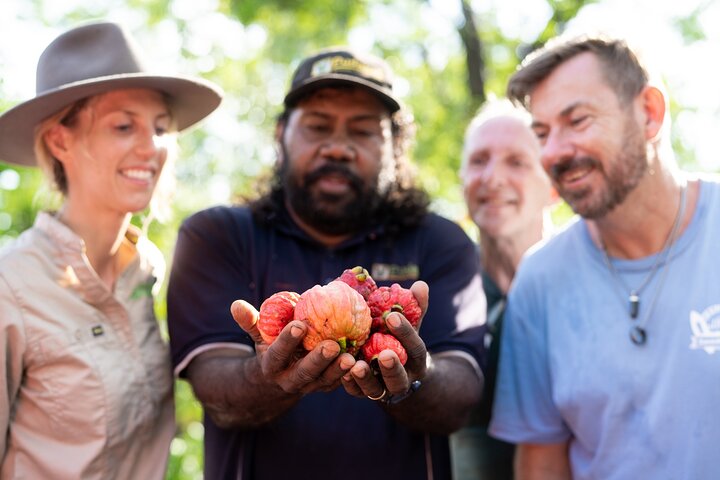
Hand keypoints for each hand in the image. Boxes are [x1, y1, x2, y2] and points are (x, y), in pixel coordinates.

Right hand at [231, 300, 356, 393]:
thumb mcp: (258, 336)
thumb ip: (250, 322)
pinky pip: (339, 383)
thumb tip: (235, 304)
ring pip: (324, 380)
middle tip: (331, 345)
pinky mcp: (325, 387)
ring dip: (338, 370)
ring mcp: (309, 386)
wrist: (276, 381)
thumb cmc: (269, 349)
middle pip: (304, 372)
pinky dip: (349, 375)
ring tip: (351, 357)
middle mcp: (290, 379)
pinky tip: (362, 362)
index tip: (298, 325)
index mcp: (271, 365)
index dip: (287, 341)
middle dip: (318, 360)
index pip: (278, 354)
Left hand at [341, 281, 429, 401]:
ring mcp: (383, 389)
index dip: (405, 332)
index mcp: (415, 360)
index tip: (393, 316)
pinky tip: (342, 373)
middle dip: (392, 367)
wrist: (397, 372)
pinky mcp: (364, 392)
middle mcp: (402, 378)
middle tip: (385, 354)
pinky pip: (357, 392)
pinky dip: (350, 384)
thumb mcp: (411, 325)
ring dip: (366, 378)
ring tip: (357, 366)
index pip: (415, 347)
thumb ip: (415, 307)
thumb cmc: (402, 340)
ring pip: (377, 389)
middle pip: (399, 377)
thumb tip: (421, 285)